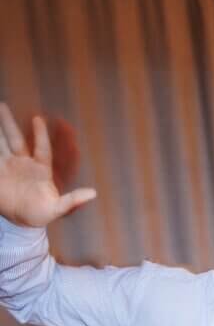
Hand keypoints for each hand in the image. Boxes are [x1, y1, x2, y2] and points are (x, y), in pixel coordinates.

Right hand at [0, 103, 95, 227]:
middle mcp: (24, 163)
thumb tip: (93, 193)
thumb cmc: (42, 214)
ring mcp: (9, 165)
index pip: (41, 148)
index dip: (40, 135)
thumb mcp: (58, 209)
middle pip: (16, 139)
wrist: (23, 221)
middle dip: (10, 124)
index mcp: (41, 170)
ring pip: (2, 143)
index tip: (38, 119)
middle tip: (2, 105)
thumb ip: (73, 201)